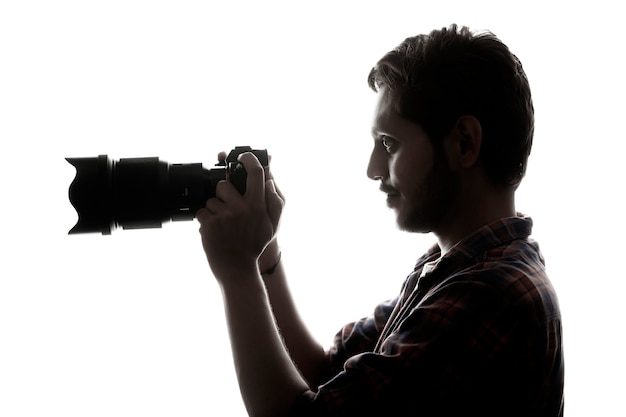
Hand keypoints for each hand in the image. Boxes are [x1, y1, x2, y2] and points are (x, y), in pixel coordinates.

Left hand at [196, 152, 283, 282]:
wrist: (237, 269)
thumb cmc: (254, 246)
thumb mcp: (272, 225)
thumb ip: (274, 202)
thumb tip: (268, 181)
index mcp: (258, 206)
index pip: (256, 173)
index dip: (250, 160)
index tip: (244, 156)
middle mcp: (241, 208)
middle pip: (224, 184)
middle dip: (223, 193)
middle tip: (229, 207)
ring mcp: (224, 216)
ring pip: (211, 199)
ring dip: (213, 209)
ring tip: (222, 224)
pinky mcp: (209, 224)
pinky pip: (201, 212)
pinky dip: (204, 220)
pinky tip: (214, 230)